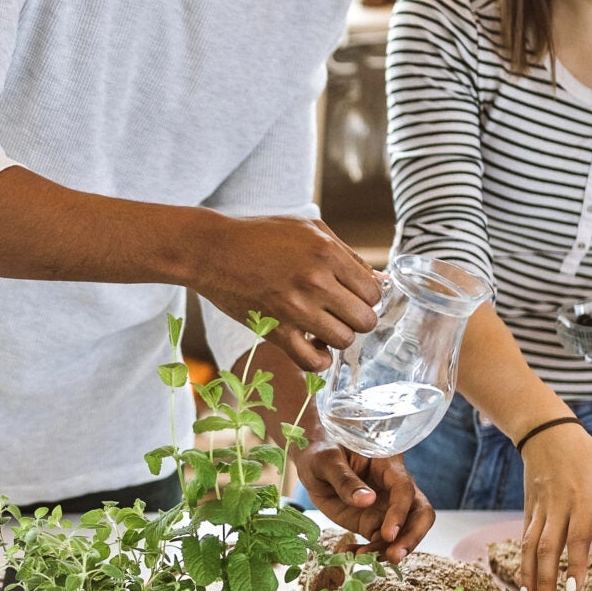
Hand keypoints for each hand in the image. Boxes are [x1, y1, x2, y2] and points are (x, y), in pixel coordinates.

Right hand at [190, 216, 381, 373]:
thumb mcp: (308, 229)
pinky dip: (318, 359)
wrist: (211, 250)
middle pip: (364, 319)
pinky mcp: (274, 329)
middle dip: (355, 319)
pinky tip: (311, 345)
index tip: (350, 297)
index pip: (373, 292)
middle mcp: (316, 280)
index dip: (365, 298)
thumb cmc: (259, 236)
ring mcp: (295, 307)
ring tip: (321, 326)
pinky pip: (313, 361)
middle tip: (338, 312)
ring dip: (336, 337)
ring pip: (344, 340)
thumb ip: (346, 254)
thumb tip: (379, 283)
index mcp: (327, 252)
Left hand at [299, 446, 434, 561]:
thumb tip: (368, 500)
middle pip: (419, 515)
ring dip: (386, 550)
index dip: (400, 513)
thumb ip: (345, 479)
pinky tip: (349, 554)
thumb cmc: (321, 451)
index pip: (405, 490)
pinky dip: (368, 552)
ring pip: (401, 534)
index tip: (388, 533)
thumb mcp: (326, 461)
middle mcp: (394, 489)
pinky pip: (379, 542)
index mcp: (388, 465)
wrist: (311, 461)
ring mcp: (385, 508)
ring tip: (361, 558)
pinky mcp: (372, 523)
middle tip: (394, 556)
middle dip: (411, 537)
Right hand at [518, 421, 591, 590]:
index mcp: (581, 498)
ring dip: (530, 576)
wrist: (545, 434)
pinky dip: (522, 563)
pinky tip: (525, 582)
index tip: (575, 587)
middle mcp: (557, 507)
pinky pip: (523, 540)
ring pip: (529, 547)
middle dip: (546, 579)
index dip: (575, 563)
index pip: (577, 536)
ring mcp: (539, 510)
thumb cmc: (584, 453)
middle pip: (547, 547)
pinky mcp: (528, 511)